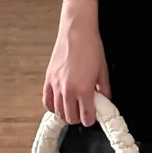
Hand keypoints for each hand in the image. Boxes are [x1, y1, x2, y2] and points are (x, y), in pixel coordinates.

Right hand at [43, 9, 110, 126]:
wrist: (76, 32)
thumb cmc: (90, 47)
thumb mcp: (103, 71)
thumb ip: (104, 89)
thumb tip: (104, 100)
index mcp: (84, 89)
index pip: (86, 116)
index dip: (90, 119)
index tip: (92, 117)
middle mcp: (68, 90)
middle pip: (70, 117)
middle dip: (78, 118)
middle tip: (84, 113)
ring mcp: (56, 85)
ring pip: (58, 112)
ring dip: (66, 114)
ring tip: (73, 109)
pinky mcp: (48, 79)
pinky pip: (47, 101)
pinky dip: (53, 107)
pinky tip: (59, 105)